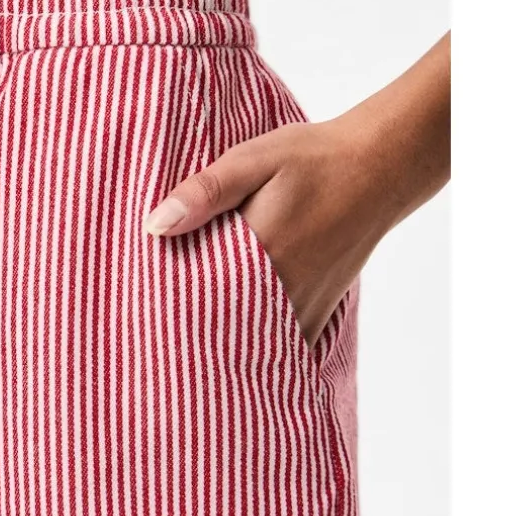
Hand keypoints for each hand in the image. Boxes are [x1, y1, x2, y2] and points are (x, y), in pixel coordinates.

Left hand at [143, 33, 450, 350]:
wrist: (379, 167)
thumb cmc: (311, 159)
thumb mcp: (251, 160)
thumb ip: (204, 193)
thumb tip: (154, 226)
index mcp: (258, 256)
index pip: (195, 300)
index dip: (162, 313)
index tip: (135, 321)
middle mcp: (282, 292)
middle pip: (219, 331)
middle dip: (185, 338)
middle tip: (149, 346)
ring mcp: (303, 307)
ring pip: (251, 345)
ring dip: (220, 348)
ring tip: (182, 356)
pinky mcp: (318, 312)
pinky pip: (282, 346)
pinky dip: (256, 351)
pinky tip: (231, 354)